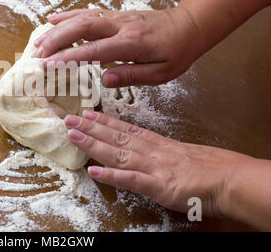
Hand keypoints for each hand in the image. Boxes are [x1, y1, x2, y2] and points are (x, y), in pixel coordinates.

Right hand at [34, 7, 206, 87]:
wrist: (189, 25)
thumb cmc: (176, 52)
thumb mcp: (160, 73)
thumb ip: (131, 75)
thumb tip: (104, 80)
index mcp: (131, 43)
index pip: (93, 50)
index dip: (68, 57)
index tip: (48, 66)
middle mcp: (120, 26)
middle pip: (81, 28)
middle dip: (55, 41)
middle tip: (37, 55)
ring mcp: (116, 17)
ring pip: (81, 18)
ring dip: (57, 29)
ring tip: (38, 42)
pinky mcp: (115, 14)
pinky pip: (88, 12)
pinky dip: (68, 15)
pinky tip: (53, 19)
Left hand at [63, 110, 254, 218]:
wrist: (230, 179)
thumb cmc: (213, 168)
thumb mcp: (184, 153)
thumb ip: (164, 151)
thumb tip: (149, 148)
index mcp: (159, 144)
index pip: (127, 130)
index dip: (105, 122)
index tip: (89, 114)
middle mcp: (152, 152)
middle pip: (117, 138)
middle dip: (91, 128)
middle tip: (70, 119)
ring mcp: (153, 168)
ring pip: (119, 153)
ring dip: (94, 145)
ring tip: (75, 136)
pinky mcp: (158, 186)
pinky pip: (131, 180)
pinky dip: (111, 176)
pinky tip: (94, 171)